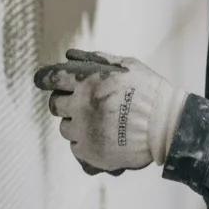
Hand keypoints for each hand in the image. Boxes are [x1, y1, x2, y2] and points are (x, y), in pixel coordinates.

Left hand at [34, 49, 188, 175]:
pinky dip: (83, 142)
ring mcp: (84, 131)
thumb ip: (96, 59)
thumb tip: (70, 55)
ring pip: (65, 128)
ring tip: (95, 121)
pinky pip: (75, 147)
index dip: (46, 78)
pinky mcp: (90, 153)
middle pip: (55, 105)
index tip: (42, 80)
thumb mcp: (125, 65)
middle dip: (63, 102)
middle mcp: (82, 106)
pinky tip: (100, 136)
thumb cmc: (148, 90)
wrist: (166, 125)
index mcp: (88, 82)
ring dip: (75, 123)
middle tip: (78, 103)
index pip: (54, 78)